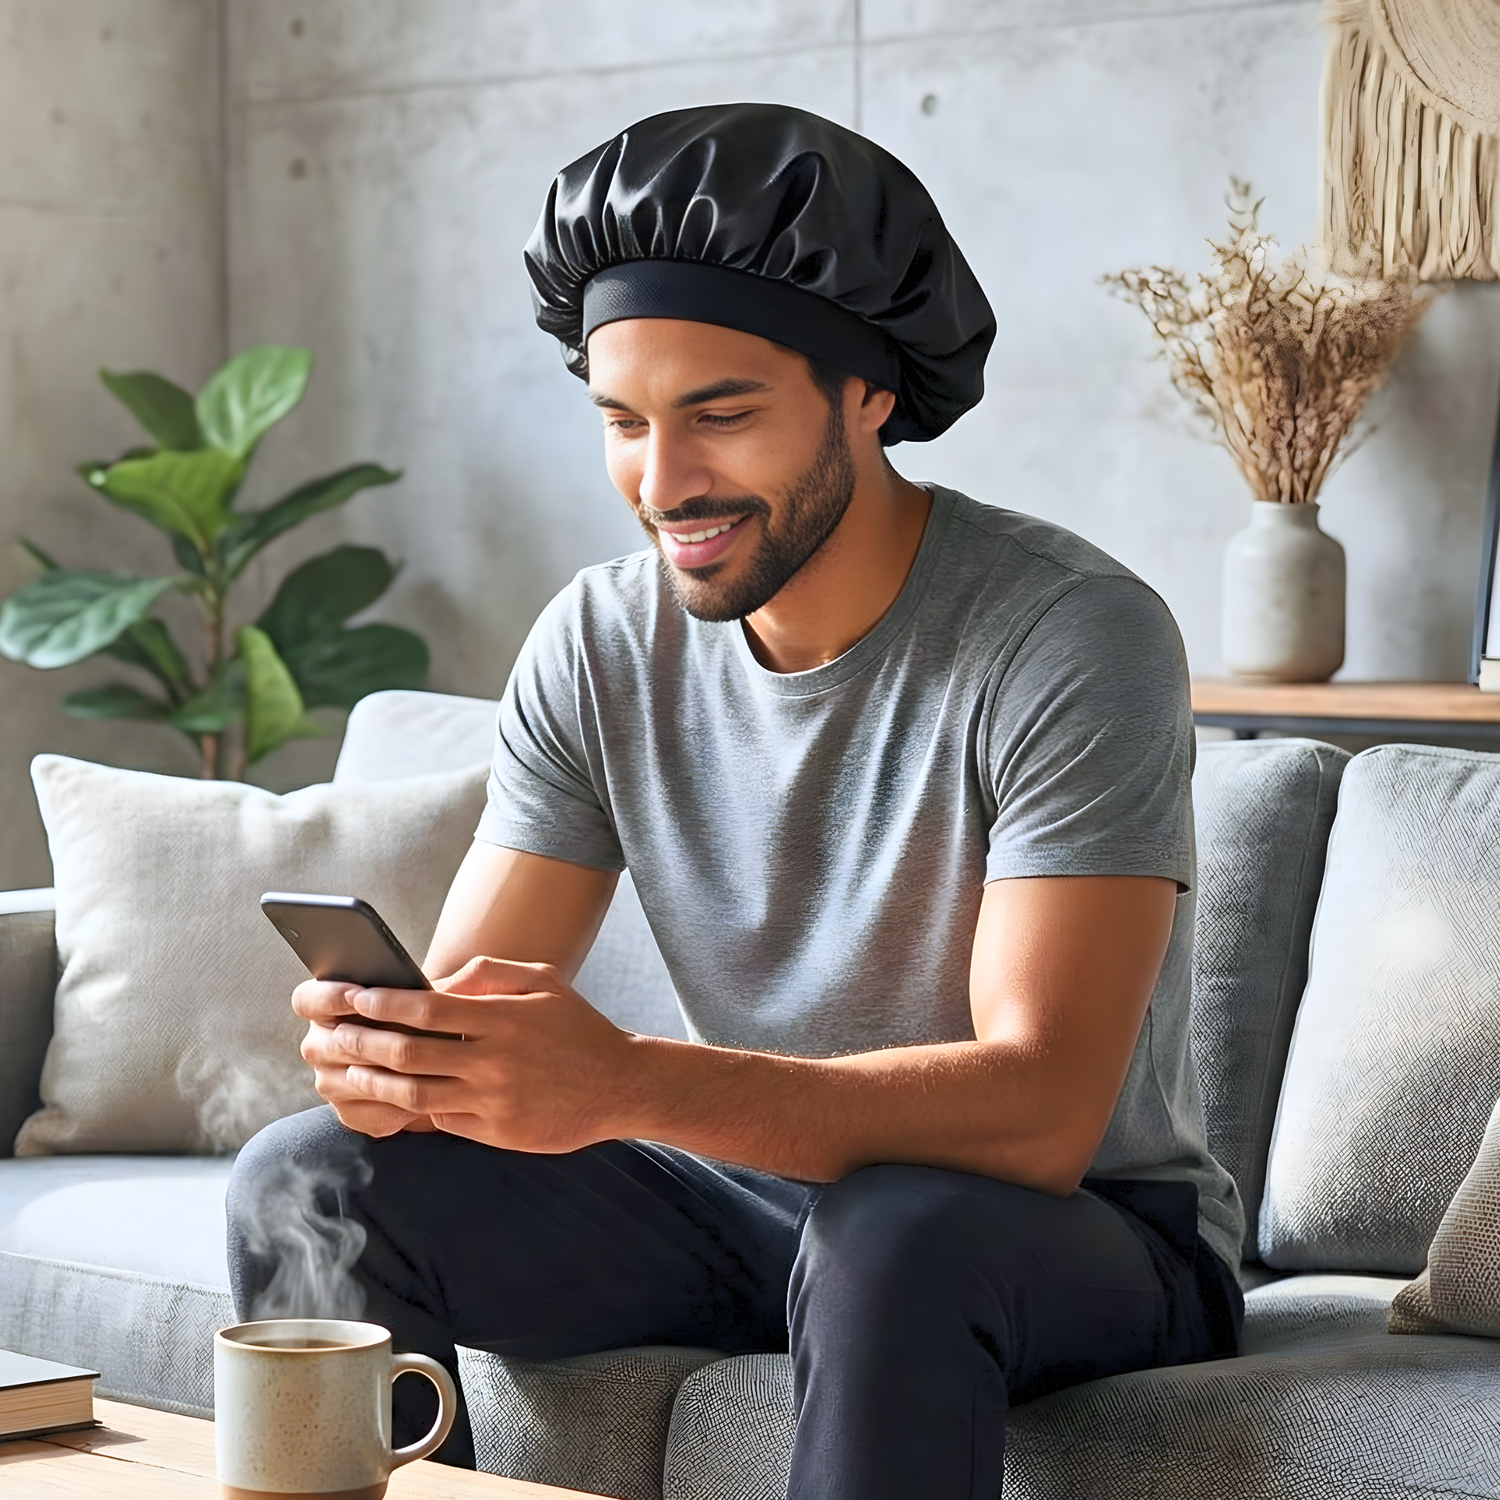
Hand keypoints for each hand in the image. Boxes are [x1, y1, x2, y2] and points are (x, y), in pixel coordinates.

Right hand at [294, 978, 436, 1137]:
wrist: (458, 1050)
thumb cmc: (446, 1009)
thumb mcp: (447, 989)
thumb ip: (437, 981)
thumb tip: (439, 991)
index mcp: (329, 1005)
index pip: (308, 1000)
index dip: (329, 997)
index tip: (360, 995)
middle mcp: (323, 1043)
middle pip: (323, 1044)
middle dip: (362, 1039)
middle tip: (397, 1037)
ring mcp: (333, 1081)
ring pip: (345, 1081)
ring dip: (381, 1074)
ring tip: (417, 1069)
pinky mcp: (353, 1111)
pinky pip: (364, 1113)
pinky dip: (393, 1106)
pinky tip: (424, 1099)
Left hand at [316, 957, 641, 1152]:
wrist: (621, 1086)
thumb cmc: (577, 1027)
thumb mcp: (542, 981)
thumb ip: (488, 973)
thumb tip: (436, 981)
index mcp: (503, 1019)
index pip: (427, 1009)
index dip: (384, 1003)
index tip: (354, 996)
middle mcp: (494, 1061)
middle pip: (409, 1054)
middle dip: (361, 1042)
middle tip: (330, 1034)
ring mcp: (493, 1101)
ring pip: (413, 1094)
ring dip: (370, 1082)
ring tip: (342, 1071)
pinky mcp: (496, 1133)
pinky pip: (439, 1120)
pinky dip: (408, 1109)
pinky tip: (384, 1098)